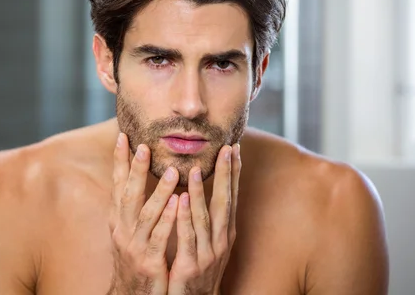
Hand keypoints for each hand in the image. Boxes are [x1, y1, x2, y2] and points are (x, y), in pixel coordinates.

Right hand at [108, 133, 179, 294]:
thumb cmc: (136, 257)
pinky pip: (159, 238)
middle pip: (128, 195)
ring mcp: (134, 246)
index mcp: (119, 219)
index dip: (119, 161)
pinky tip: (179, 204)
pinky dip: (168, 220)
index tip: (123, 137)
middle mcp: (123, 230)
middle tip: (144, 146)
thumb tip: (135, 176)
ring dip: (159, 192)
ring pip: (146, 215)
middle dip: (136, 170)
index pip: (118, 185)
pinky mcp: (149, 261)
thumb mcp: (129, 229)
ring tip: (173, 171)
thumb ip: (133, 205)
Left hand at [167, 144, 240, 294]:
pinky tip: (180, 199)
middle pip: (224, 202)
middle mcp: (221, 239)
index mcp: (225, 231)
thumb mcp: (209, 240)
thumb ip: (207, 215)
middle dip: (226, 175)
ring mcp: (208, 253)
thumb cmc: (199, 266)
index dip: (233, 172)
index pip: (231, 196)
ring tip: (197, 168)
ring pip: (205, 217)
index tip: (234, 148)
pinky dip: (184, 217)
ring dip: (202, 192)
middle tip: (227, 149)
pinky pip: (187, 237)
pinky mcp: (191, 264)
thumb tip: (205, 187)